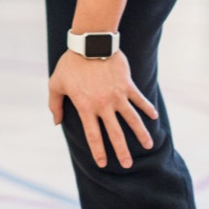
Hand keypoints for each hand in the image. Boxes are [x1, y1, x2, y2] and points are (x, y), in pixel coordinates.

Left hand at [47, 50, 158, 168]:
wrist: (90, 43)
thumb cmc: (70, 63)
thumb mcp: (56, 83)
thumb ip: (54, 104)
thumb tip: (56, 122)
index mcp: (86, 107)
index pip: (93, 135)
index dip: (98, 151)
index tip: (103, 164)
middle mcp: (103, 105)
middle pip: (115, 133)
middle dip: (122, 151)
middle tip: (127, 165)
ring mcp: (118, 96)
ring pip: (132, 119)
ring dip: (141, 134)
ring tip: (148, 145)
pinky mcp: (127, 85)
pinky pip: (140, 99)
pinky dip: (148, 108)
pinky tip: (154, 117)